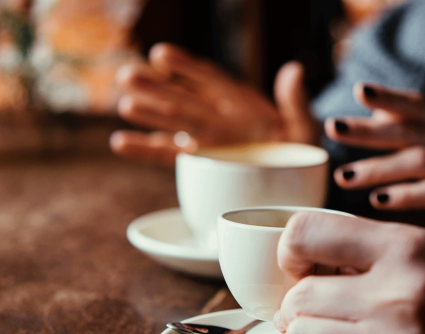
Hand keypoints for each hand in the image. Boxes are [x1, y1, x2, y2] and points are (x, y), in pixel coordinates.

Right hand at [110, 43, 317, 164]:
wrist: (298, 187)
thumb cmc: (302, 153)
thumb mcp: (304, 128)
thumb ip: (295, 103)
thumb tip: (294, 70)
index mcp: (242, 104)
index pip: (210, 80)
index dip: (186, 68)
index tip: (162, 55)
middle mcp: (219, 118)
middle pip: (184, 99)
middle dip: (157, 88)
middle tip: (127, 75)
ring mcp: (206, 140)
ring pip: (172, 124)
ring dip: (148, 113)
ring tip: (125, 103)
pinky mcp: (198, 163)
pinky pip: (169, 154)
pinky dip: (145, 149)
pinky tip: (120, 142)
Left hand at [326, 83, 424, 260]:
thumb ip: (422, 143)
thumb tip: (378, 121)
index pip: (421, 107)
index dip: (391, 97)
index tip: (359, 91)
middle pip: (412, 130)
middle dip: (370, 129)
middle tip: (334, 128)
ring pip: (421, 160)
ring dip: (379, 167)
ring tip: (345, 177)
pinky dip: (408, 195)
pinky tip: (381, 201)